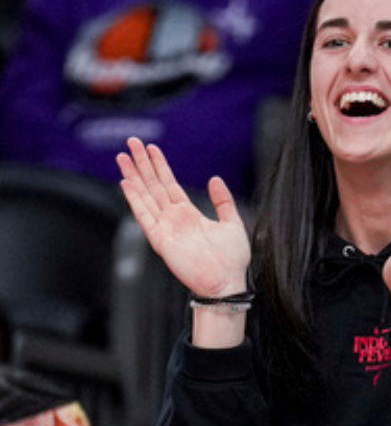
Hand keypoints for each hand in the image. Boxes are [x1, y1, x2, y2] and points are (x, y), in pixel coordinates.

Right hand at [115, 139, 250, 299]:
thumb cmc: (231, 259)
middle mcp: (173, 218)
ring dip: (133, 176)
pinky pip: (144, 215)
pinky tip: (126, 183)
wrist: (226, 282)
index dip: (160, 166)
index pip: (169, 184)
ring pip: (145, 195)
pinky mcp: (160, 239)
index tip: (151, 148)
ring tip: (123, 157)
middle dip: (142, 164)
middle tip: (132, 142)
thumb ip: (223, 201)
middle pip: (153, 185)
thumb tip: (215, 178)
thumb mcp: (232, 223)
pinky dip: (134, 199)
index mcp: (189, 213)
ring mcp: (165, 227)